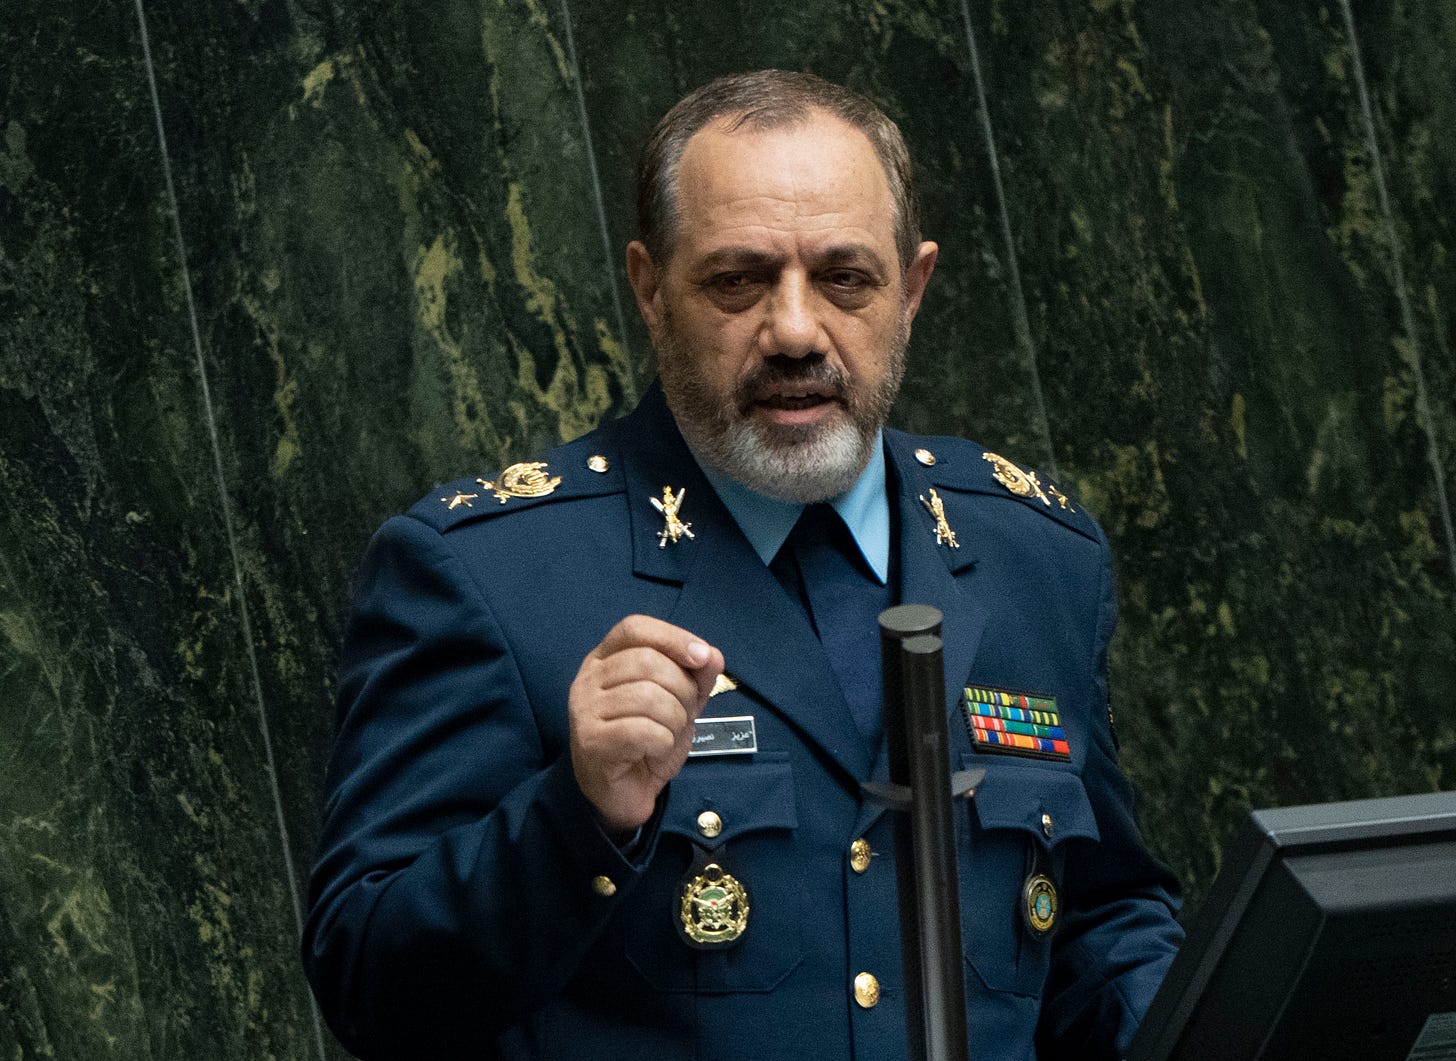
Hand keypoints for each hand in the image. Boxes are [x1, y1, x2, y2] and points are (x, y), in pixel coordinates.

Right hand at [568, 615, 723, 834]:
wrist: (624, 794)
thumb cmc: (646, 742)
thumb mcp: (679, 702)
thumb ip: (696, 677)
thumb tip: (712, 656)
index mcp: (605, 659)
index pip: (634, 628)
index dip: (672, 637)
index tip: (702, 657)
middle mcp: (588, 678)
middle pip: (646, 661)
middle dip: (682, 688)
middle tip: (685, 714)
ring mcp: (584, 709)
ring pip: (647, 696)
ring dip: (675, 719)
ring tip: (670, 734)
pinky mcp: (590, 741)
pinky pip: (642, 730)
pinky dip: (663, 741)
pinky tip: (656, 750)